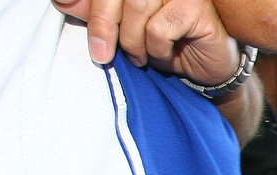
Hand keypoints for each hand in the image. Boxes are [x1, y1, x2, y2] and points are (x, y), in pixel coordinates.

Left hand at [54, 0, 237, 85]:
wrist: (206, 66)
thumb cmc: (166, 42)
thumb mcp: (122, 27)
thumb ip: (94, 10)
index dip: (91, 6)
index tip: (69, 10)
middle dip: (103, 24)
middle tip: (101, 54)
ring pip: (137, 8)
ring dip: (133, 41)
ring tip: (141, 56)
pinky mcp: (195, 5)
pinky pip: (159, 27)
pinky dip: (157, 48)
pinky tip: (166, 53)